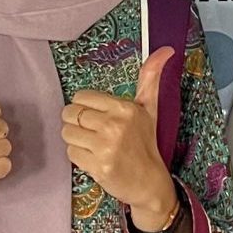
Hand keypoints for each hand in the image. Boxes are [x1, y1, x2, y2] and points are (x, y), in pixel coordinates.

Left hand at [61, 47, 177, 223]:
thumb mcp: (149, 108)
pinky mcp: (98, 167)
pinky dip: (78, 156)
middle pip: (70, 114)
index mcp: (125, 108)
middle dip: (76, 123)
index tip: (97, 117)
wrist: (150, 182)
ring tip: (93, 146)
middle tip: (92, 133)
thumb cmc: (146, 143)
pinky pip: (70, 153)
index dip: (84, 107)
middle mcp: (115, 125)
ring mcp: (106, 147)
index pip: (81, 97)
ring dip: (75, 140)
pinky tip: (94, 158)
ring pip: (67, 133)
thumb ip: (151, 77)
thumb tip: (166, 49)